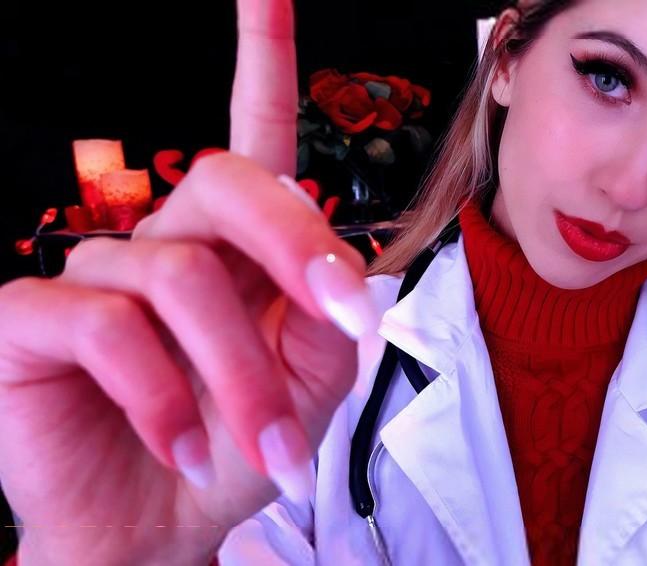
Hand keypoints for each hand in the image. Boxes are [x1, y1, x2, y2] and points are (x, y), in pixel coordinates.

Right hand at [0, 1, 379, 562]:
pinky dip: (164, 397)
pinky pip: (109, 326)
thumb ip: (328, 318)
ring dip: (241, 374)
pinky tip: (180, 443)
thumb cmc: (235, 450)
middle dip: (295, 248)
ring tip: (261, 446)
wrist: (165, 531)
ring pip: (181, 278)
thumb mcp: (310, 385)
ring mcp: (94, 278)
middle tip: (339, 320)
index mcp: (234, 249)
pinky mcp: (30, 322)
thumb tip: (344, 271)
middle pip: (228, 180)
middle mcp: (164, 245)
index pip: (249, 137)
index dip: (258, 57)